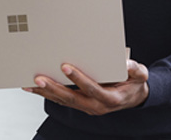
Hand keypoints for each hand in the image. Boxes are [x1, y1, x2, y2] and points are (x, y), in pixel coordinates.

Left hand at [23, 59, 148, 115]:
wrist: (132, 97)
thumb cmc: (133, 84)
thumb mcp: (140, 76)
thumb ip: (136, 70)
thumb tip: (127, 63)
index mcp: (109, 99)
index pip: (91, 89)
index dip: (78, 78)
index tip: (65, 66)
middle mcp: (95, 105)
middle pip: (71, 98)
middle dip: (53, 88)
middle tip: (38, 78)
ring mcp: (86, 106)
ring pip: (63, 100)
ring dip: (46, 92)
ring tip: (30, 83)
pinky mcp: (79, 103)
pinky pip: (61, 99)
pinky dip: (47, 93)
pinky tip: (34, 87)